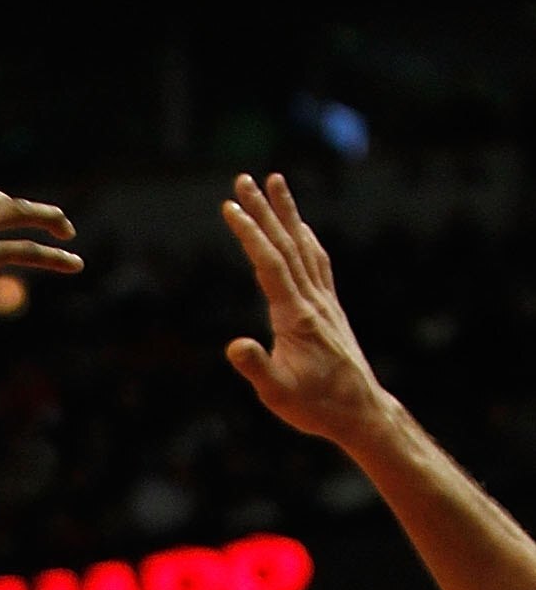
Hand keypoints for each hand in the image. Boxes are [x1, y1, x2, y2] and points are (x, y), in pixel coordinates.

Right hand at [221, 172, 385, 446]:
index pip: (269, 263)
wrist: (359, 411)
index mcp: (295, 316)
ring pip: (303, 246)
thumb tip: (234, 346)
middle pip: (286, 244)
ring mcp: (324, 301)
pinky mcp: (330, 309)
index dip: (250, 233)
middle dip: (263, 210)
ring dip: (287, 213)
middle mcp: (313, 300)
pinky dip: (306, 238)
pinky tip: (301, 229)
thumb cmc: (316, 406)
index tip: (230, 207)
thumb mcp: (278, 394)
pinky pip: (317, 261)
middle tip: (244, 178)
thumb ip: (256, 367)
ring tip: (275, 183)